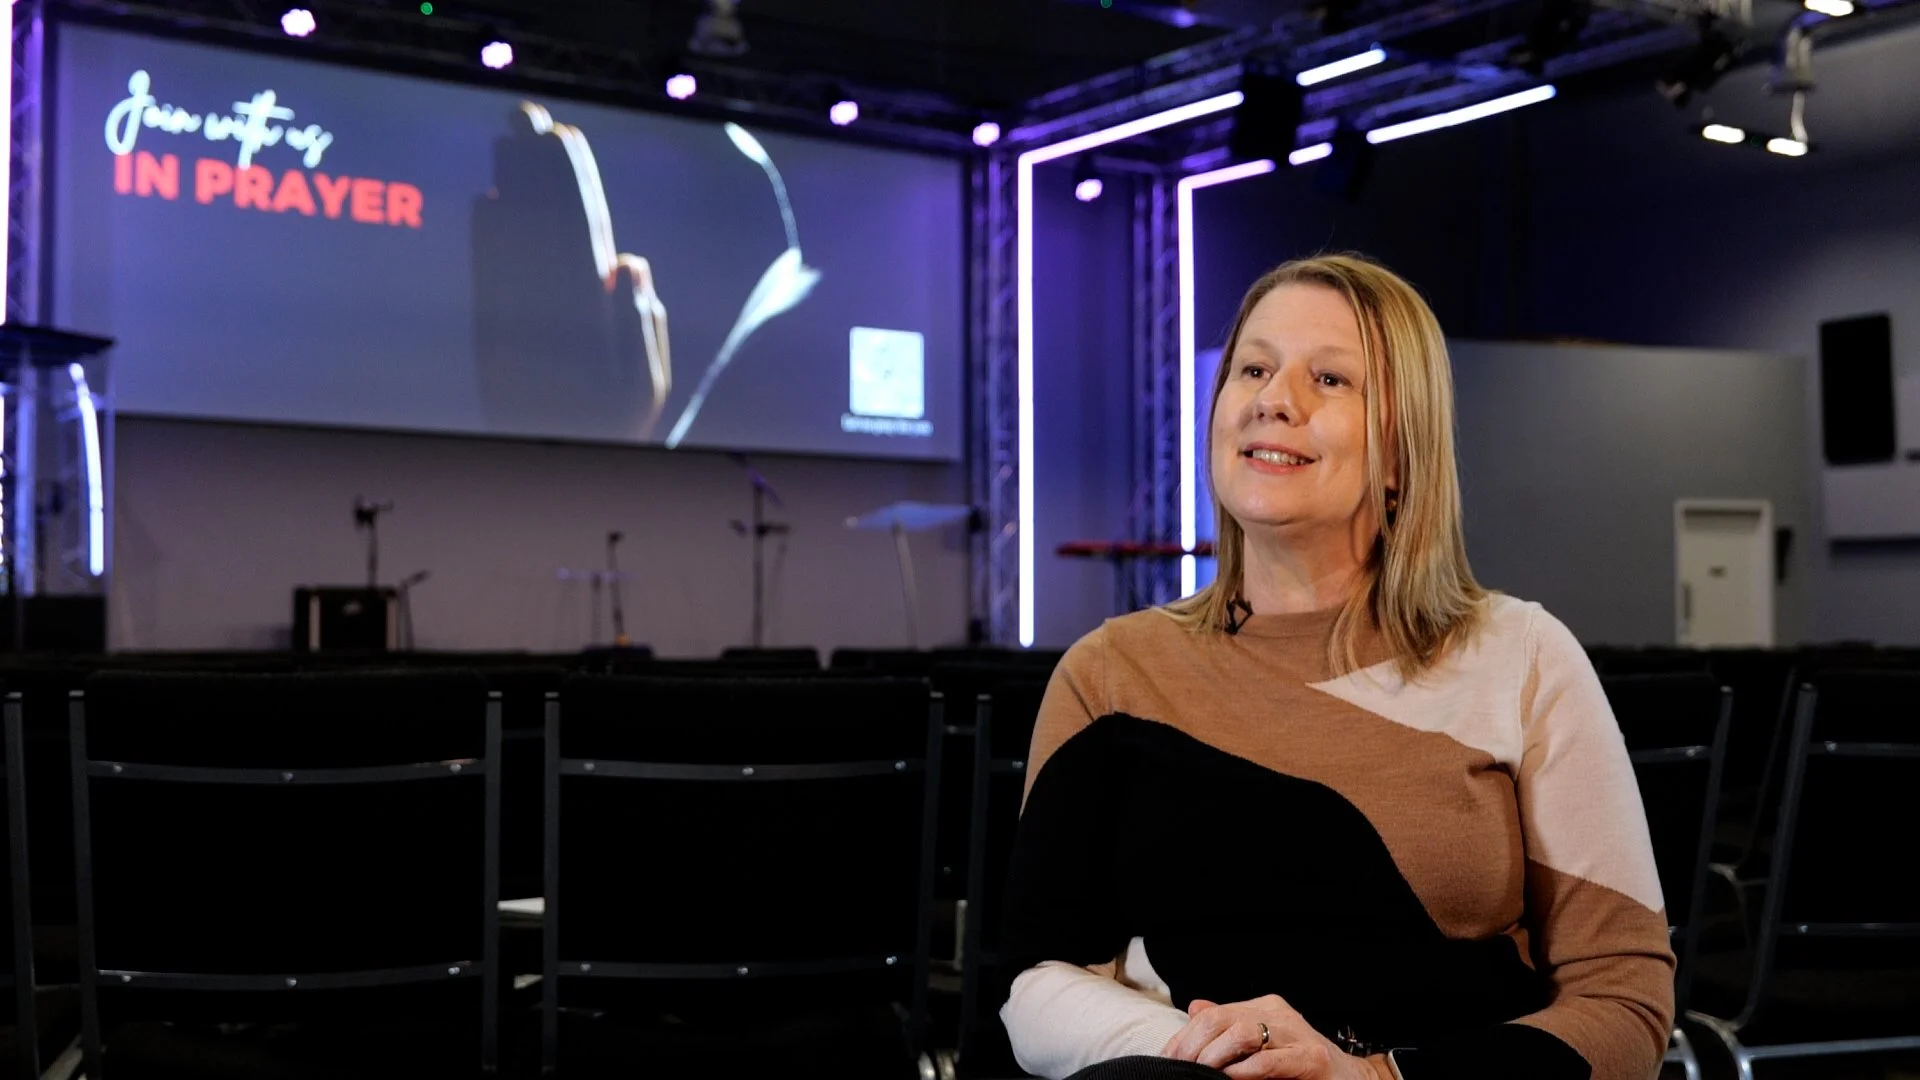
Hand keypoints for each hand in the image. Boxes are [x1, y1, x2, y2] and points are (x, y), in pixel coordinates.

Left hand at [1159, 995, 1374, 1079]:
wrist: (1352, 1079)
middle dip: (1193, 1047)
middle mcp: (1279, 1014)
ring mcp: (1297, 1034)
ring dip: (1215, 1057)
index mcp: (1264, 1008)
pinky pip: (1271, 1060)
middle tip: (1180, 1069)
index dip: (1184, 1038)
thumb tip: (1194, 1008)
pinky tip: (1230, 1078)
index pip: (1212, 1015)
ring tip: (1203, 1073)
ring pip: (1242, 1033)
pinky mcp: (1312, 1058)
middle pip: (1220, 1020)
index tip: (1168, 1060)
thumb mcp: (1264, 1043)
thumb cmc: (1303, 1066)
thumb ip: (1230, 1026)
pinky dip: (1246, 1070)